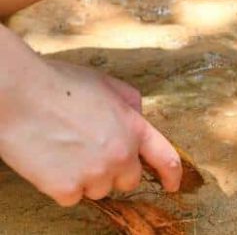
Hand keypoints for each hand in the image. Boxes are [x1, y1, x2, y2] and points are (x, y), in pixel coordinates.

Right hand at [0, 45, 180, 205]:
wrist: (19, 94)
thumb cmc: (59, 84)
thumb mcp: (107, 84)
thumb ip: (130, 103)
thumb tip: (139, 116)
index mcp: (134, 128)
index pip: (166, 158)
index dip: (172, 175)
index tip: (172, 185)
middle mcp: (120, 154)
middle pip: (128, 180)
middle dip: (114, 171)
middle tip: (89, 152)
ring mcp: (94, 174)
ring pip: (98, 190)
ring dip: (86, 178)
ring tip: (65, 150)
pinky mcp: (66, 189)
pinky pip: (71, 198)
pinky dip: (61, 186)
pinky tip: (50, 161)